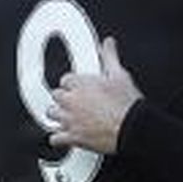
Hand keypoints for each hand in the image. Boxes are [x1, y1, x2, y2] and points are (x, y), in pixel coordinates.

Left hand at [48, 37, 142, 153]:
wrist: (131, 128)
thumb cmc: (126, 104)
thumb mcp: (120, 75)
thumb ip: (110, 57)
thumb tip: (108, 44)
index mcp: (81, 84)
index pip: (66, 79)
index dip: (72, 83)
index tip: (77, 86)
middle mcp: (72, 101)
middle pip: (56, 95)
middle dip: (64, 97)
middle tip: (73, 100)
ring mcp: (70, 120)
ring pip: (51, 114)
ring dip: (58, 114)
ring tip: (66, 114)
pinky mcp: (73, 137)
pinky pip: (55, 138)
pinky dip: (58, 137)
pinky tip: (63, 135)